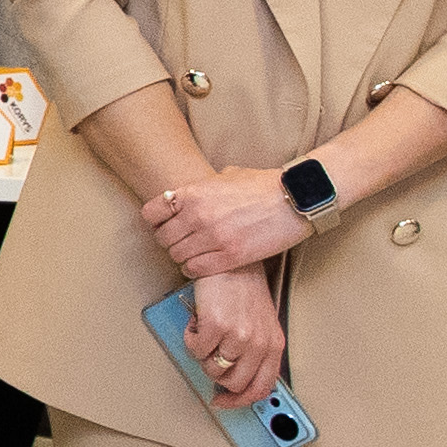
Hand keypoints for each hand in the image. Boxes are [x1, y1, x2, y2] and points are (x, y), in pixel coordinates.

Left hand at [142, 166, 312, 280]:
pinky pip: (195, 270)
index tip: (163, 223)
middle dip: (170, 240)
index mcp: (194, 193)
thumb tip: (189, 195)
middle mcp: (198, 216)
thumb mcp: (227, 175)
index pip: (151, 213)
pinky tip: (201, 264)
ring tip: (193, 252)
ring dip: (182, 256)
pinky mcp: (229, 257)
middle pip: (163, 238)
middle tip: (181, 240)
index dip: (155, 220)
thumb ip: (203, 188)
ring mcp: (212, 238)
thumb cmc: (263, 185)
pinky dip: (194, 269)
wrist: (295, 199)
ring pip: (177, 256)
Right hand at [182, 263, 286, 401]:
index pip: (261, 387)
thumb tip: (232, 376)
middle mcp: (259, 342)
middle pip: (234, 383)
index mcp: (273, 343)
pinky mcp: (216, 327)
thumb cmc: (243, 287)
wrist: (231, 260)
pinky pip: (196, 350)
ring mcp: (238, 336)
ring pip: (212, 368)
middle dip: (216, 374)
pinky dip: (191, 339)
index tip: (223, 401)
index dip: (239, 401)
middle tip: (209, 356)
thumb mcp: (260, 322)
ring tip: (205, 332)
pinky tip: (197, 323)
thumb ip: (254, 350)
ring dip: (203, 354)